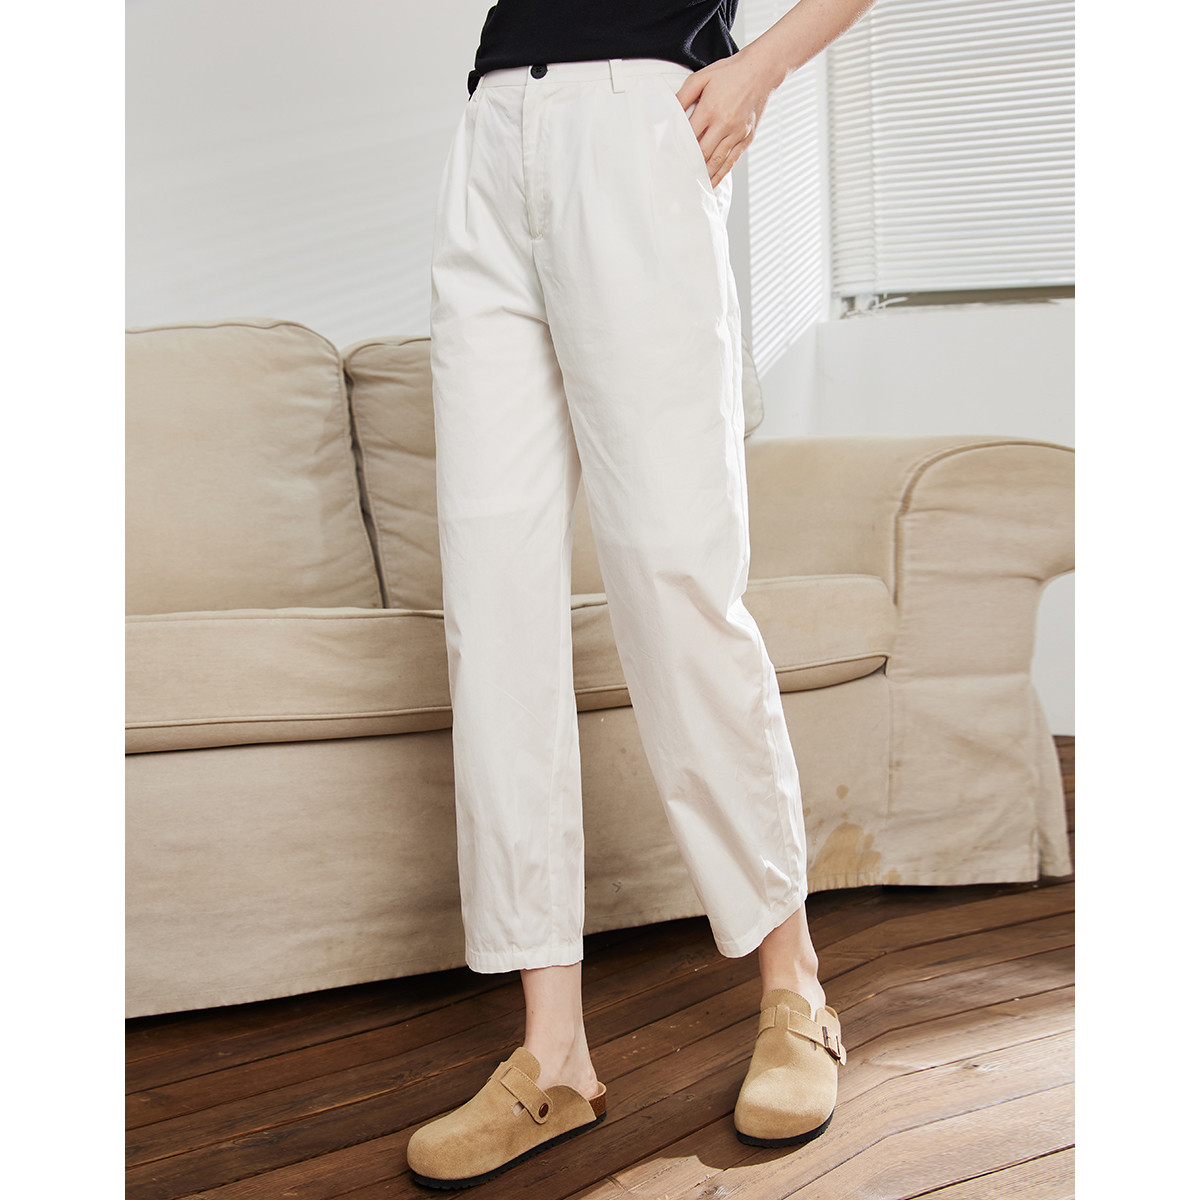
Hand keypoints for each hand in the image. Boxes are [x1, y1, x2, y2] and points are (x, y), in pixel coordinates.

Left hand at [673, 49, 783, 187]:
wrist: (762, 70)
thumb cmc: (731, 73)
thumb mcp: (702, 77)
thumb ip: (684, 96)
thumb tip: (670, 112)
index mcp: (710, 109)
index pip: (688, 136)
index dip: (677, 149)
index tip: (668, 158)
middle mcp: (724, 124)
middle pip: (702, 153)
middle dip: (689, 166)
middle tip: (676, 177)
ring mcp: (737, 133)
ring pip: (717, 161)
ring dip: (704, 175)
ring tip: (692, 185)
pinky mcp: (747, 137)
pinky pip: (732, 161)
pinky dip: (721, 174)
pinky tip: (712, 182)